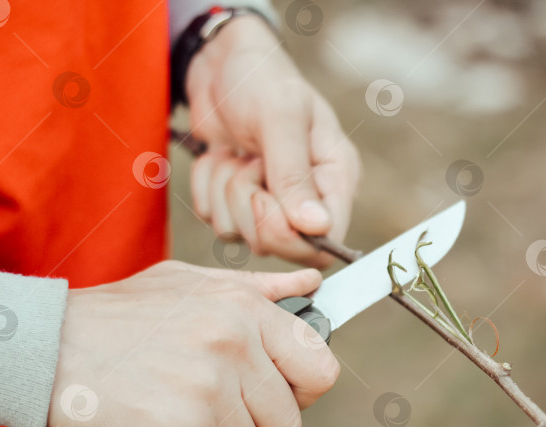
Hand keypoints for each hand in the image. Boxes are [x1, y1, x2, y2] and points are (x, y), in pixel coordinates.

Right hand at [47, 261, 338, 426]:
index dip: (302, 389)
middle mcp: (233, 347)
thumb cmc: (124, 315)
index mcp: (246, 310)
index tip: (278, 392)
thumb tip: (310, 289)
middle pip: (286, 423)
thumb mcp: (193, 282)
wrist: (49, 345)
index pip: (321, 369)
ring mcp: (207, 392)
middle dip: (253, 422)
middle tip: (213, 405)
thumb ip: (260, 288)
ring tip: (181, 413)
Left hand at [185, 15, 360, 267]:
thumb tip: (316, 228)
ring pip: (240, 234)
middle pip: (279, 245)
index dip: (291, 237)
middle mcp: (310, 198)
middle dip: (250, 204)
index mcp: (337, 179)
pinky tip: (221, 156)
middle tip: (249, 161)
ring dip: (225, 191)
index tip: (263, 199)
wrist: (220, 63)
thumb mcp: (280, 116)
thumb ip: (294, 174)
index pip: (327, 243)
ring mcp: (274, 203)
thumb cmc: (261, 79)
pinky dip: (207, 188)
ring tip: (236, 152)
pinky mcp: (240, 202)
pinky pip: (215, 220)